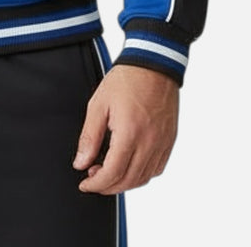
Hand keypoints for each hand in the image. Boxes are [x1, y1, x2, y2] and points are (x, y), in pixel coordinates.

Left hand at [72, 64, 178, 193]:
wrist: (153, 64)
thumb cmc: (126, 80)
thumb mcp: (98, 104)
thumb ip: (89, 137)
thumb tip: (80, 162)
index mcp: (130, 133)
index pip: (113, 173)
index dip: (96, 184)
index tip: (85, 184)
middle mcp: (149, 142)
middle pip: (129, 180)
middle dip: (108, 187)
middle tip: (93, 179)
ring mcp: (162, 142)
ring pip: (144, 178)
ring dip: (125, 182)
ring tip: (108, 171)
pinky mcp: (169, 139)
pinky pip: (157, 168)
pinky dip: (142, 174)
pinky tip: (129, 165)